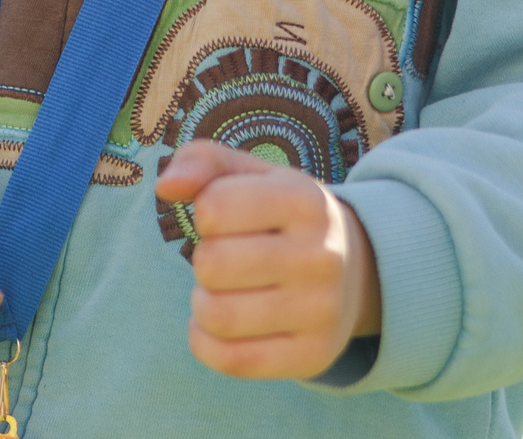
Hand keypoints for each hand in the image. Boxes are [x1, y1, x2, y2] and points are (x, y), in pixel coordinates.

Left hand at [154, 139, 382, 379]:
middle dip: (203, 261)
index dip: (206, 214)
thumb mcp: (252, 174)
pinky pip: (230, 360)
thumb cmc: (283, 216)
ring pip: (217, 317)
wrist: (357, 270)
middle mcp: (322, 255)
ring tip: (222, 292)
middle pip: (212, 264)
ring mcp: (322, 310)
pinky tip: (218, 326)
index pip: (214, 208)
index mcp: (305, 200)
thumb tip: (166, 187)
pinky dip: (206, 342)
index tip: (227, 219)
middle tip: (224, 261)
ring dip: (202, 303)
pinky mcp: (314, 355)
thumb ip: (202, 162)